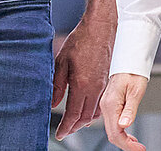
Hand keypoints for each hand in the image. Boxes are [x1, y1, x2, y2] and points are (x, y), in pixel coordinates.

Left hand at [51, 17, 113, 139]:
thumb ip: (56, 85)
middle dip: (74, 127)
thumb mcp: (61, 62)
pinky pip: (101, 103)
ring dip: (84, 121)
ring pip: (95, 112)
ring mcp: (104, 85)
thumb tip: (53, 103)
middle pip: (86, 117)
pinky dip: (93, 111)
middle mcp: (96, 88)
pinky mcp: (108, 81)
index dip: (65, 127)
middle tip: (65, 131)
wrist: (100, 28)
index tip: (59, 133)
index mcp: (82, 84)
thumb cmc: (81, 40)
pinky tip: (87, 110)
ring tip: (74, 124)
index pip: (74, 114)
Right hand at [100, 73, 148, 150]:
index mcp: (110, 104)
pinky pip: (113, 123)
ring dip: (123, 140)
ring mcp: (106, 106)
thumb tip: (124, 125)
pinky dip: (121, 132)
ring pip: (112, 130)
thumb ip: (130, 110)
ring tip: (136, 145)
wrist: (129, 62)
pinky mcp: (109, 105)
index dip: (127, 144)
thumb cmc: (133, 73)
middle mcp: (105, 106)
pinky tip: (129, 135)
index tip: (138, 149)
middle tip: (139, 149)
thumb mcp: (136, 92)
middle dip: (125, 145)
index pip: (115, 132)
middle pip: (112, 134)